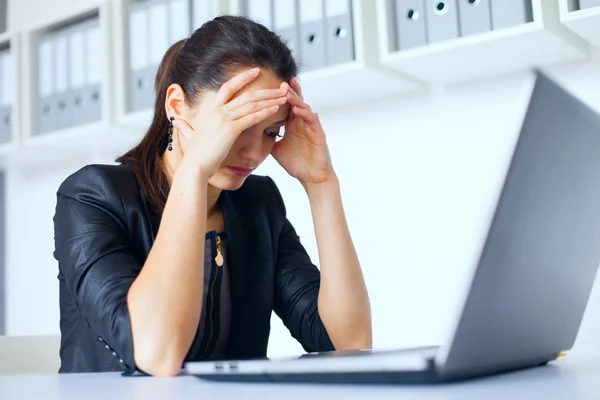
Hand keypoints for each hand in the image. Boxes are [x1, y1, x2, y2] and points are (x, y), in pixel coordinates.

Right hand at [172, 68, 287, 178]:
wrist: (194, 166)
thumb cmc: (194, 154)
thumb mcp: (189, 135)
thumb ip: (185, 126)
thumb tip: (176, 121)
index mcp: (209, 109)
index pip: (228, 87)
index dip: (243, 78)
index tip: (256, 71)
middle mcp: (217, 110)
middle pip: (245, 94)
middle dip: (265, 90)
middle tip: (280, 87)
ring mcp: (223, 118)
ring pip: (251, 104)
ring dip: (270, 99)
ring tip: (284, 97)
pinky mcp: (230, 129)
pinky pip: (251, 117)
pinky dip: (265, 112)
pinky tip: (276, 109)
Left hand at [271, 77, 334, 186]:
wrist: (311, 178)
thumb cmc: (296, 164)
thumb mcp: (276, 149)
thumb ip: (267, 138)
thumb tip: (249, 134)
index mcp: (292, 124)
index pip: (285, 105)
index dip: (278, 96)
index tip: (267, 86)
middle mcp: (302, 122)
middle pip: (295, 102)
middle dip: (287, 91)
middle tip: (279, 81)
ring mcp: (311, 127)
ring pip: (303, 107)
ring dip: (295, 98)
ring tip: (286, 90)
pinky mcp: (318, 134)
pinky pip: (312, 119)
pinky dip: (304, 113)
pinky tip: (296, 109)